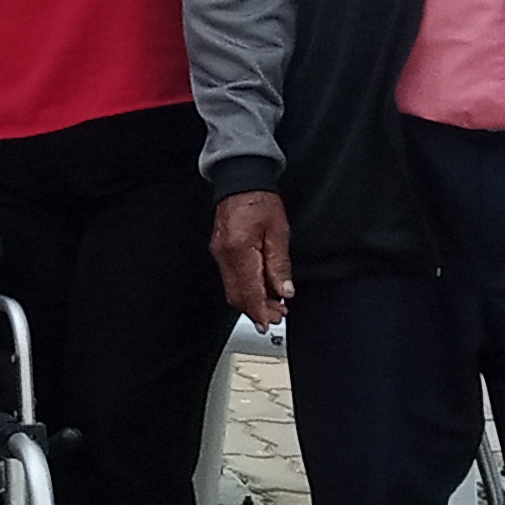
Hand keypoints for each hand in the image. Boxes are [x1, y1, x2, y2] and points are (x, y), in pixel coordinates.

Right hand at [212, 189, 293, 328]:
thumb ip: (280, 265)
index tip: (270, 322)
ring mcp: (219, 254)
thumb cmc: (260, 201)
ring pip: (233, 289)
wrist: (241, 182)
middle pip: (238, 295)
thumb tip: (284, 290)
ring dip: (251, 301)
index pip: (249, 291)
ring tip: (272, 306)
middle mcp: (225, 255)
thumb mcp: (279, 232)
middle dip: (256, 310)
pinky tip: (259, 289)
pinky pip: (230, 278)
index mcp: (240, 250)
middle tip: (276, 317)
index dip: (260, 310)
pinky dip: (245, 288)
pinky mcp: (220, 251)